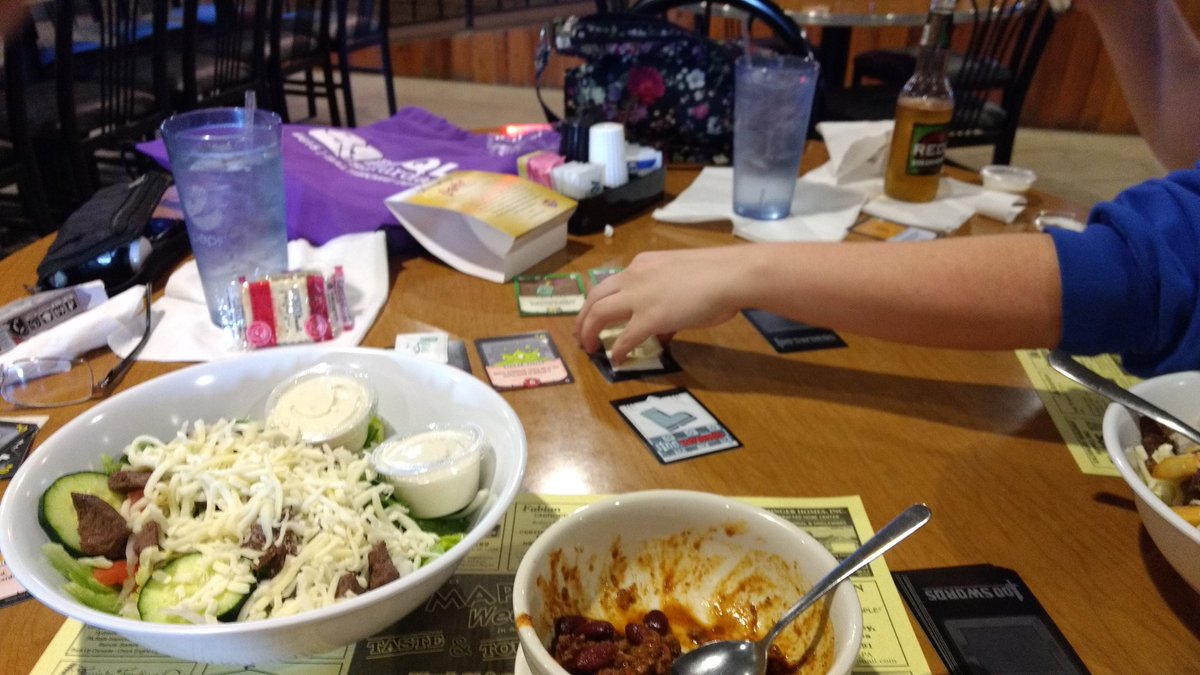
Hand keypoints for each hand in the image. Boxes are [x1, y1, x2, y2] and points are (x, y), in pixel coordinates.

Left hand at [574, 247, 747, 363]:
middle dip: (583, 316)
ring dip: (588, 332)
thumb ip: (667, 301)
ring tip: (588, 348)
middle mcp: (634, 277)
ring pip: (598, 313)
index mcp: (642, 264)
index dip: (599, 301)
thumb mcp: (682, 280)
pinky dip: (616, 350)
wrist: (730, 275)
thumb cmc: (717, 275)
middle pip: (595, 296)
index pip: (611, 283)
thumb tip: (664, 330)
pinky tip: (616, 360)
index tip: (596, 314)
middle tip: (580, 334)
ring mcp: (639, 297)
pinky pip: (624, 338)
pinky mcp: (650, 318)